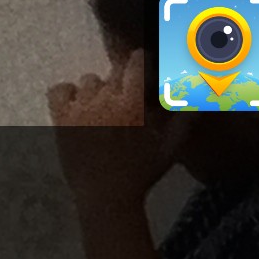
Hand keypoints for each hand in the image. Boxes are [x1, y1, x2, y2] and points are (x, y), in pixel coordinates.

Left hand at [47, 50, 171, 204]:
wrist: (106, 196)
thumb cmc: (141, 171)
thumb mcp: (170, 147)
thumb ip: (186, 119)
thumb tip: (199, 97)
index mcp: (133, 102)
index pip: (135, 61)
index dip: (139, 64)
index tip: (143, 74)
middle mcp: (105, 98)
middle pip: (113, 73)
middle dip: (122, 84)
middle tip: (126, 105)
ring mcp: (80, 107)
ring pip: (89, 80)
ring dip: (98, 91)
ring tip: (103, 111)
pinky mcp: (61, 117)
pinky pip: (60, 89)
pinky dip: (68, 94)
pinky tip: (78, 108)